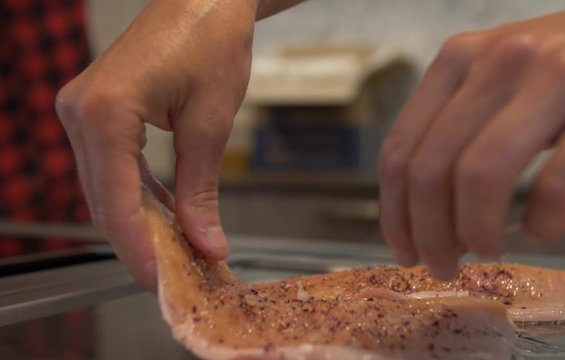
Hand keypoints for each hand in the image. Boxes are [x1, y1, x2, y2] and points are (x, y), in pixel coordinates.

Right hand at [56, 0, 257, 290]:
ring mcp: (82, 109)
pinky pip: (112, 166)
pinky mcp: (96, 108)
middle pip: (103, 200)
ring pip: (105, 187)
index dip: (139, 250)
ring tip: (174, 253)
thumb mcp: (211, 124)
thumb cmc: (210, 42)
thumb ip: (200, 190)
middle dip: (138, 242)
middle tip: (174, 276)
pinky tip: (165, 214)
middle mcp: (80, 112)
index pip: (115, 203)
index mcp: (104, 113)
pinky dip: (137, 194)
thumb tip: (206, 244)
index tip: (161, 283)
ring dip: (138, 221)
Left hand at [380, 0, 564, 278]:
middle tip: (441, 267)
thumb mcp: (496, 79)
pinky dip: (544, 223)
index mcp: (460, 58)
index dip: (395, 213)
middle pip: (433, 169)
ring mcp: (559, 77)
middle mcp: (500, 62)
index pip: (402, 148)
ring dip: (476, 233)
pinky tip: (543, 231)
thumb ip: (458, 130)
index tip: (403, 249)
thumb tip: (426, 214)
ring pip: (483, 176)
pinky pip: (560, 182)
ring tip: (488, 251)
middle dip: (429, 234)